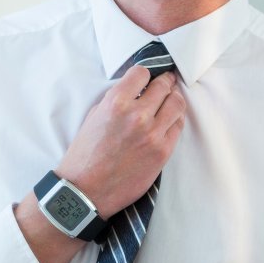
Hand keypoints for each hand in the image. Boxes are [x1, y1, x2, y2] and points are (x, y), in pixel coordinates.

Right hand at [55, 64, 185, 218]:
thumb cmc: (85, 154)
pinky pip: (178, 127)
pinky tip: (170, 119)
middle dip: (165, 81)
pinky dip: (175, 119)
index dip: (144, 73)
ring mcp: (153, 134)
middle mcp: (137, 115)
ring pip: (177, 104)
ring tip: (171, 98)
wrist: (86, 190)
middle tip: (166, 81)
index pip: (142, 73)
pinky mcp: (162, 152)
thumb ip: (115, 100)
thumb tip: (135, 91)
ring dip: (174, 98)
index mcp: (116, 102)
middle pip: (163, 86)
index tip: (146, 77)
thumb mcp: (94, 117)